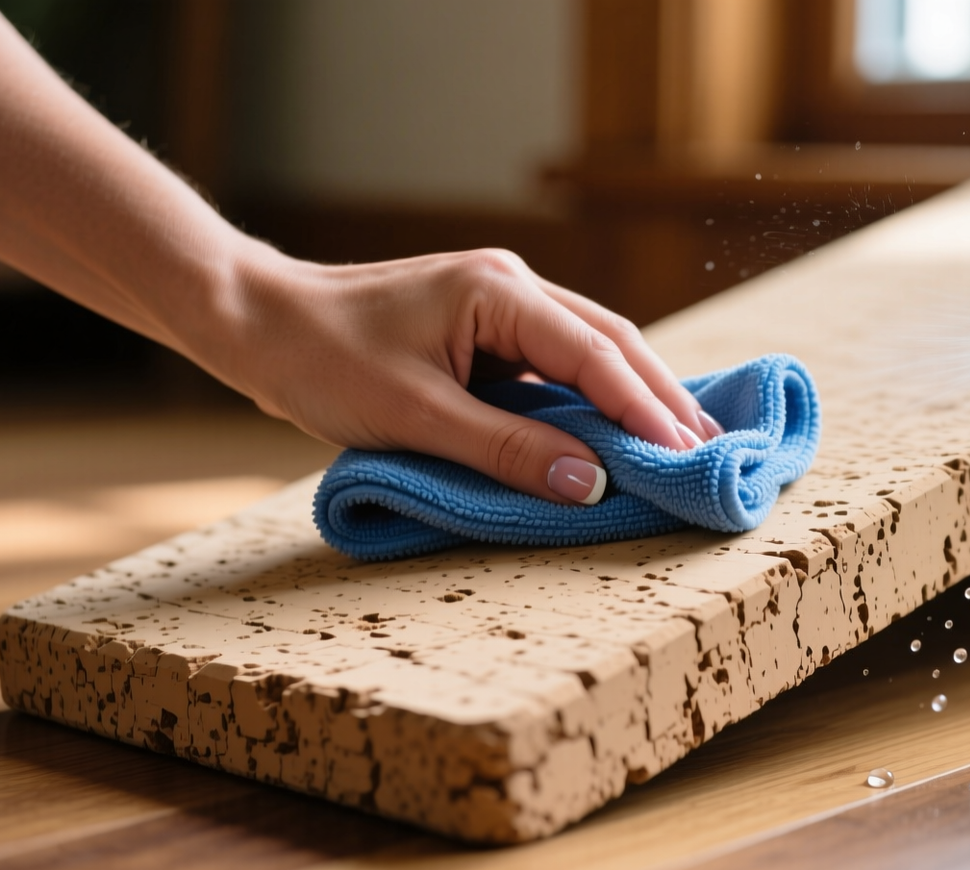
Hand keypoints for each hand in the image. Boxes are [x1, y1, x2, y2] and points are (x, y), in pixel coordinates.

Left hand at [217, 245, 723, 504]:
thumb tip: (590, 483)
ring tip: (683, 447)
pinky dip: (594, 399)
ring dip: (636, 398)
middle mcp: (512, 286)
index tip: (688, 458)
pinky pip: (558, 364)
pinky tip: (618, 431)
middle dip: (663, 400)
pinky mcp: (487, 328)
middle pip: (612, 343)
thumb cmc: (323, 361)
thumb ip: (505, 449)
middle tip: (711, 454)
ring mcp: (501, 303)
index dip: (646, 411)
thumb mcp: (414, 416)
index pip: (596, 355)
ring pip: (591, 350)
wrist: (258, 321)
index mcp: (499, 292)